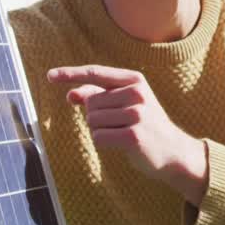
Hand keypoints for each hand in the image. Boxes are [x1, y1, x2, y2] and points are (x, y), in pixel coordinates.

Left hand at [48, 65, 208, 205]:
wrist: (173, 151)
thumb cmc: (145, 125)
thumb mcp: (125, 104)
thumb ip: (98, 96)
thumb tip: (70, 94)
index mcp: (135, 80)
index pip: (96, 73)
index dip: (71, 74)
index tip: (50, 76)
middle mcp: (137, 94)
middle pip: (91, 103)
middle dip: (96, 116)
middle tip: (119, 124)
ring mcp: (137, 114)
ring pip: (92, 121)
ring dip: (100, 131)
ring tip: (122, 133)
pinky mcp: (133, 135)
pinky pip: (98, 137)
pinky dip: (103, 142)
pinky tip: (121, 143)